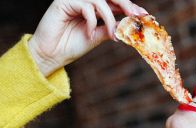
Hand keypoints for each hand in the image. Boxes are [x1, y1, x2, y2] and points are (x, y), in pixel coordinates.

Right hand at [28, 0, 147, 75]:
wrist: (51, 55)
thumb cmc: (71, 46)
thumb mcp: (97, 37)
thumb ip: (110, 28)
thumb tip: (128, 25)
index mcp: (94, 7)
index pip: (115, 2)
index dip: (130, 6)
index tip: (144, 15)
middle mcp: (85, 0)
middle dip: (125, 4)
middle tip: (135, 15)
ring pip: (99, 0)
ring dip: (109, 17)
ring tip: (112, 34)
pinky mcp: (63, 2)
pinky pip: (86, 6)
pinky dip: (92, 21)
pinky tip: (90, 35)